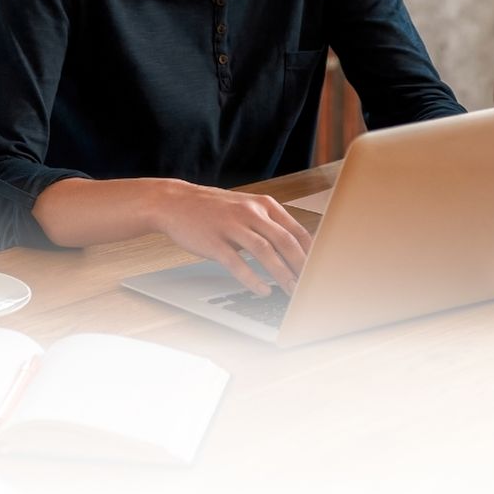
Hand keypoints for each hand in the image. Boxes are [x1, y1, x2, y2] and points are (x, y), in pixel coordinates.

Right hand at [154, 183, 312, 296]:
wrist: (175, 202)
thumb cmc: (212, 209)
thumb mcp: (245, 208)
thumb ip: (268, 224)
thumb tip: (294, 248)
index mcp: (262, 205)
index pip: (295, 230)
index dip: (310, 251)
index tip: (319, 268)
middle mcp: (250, 213)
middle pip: (284, 241)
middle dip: (300, 266)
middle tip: (309, 284)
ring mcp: (231, 227)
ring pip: (265, 252)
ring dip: (281, 274)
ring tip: (291, 290)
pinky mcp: (215, 242)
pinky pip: (238, 264)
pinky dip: (253, 279)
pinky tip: (262, 289)